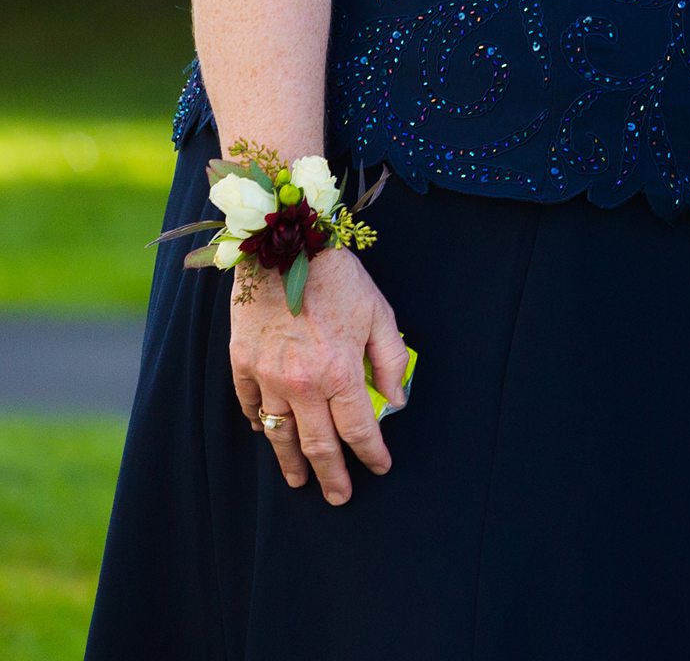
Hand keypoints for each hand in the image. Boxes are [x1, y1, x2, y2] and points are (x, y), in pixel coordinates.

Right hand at [228, 248, 409, 502]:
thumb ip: (390, 361)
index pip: (358, 428)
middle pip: (318, 444)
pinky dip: (260, 425)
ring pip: (280, 434)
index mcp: (339, 372)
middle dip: (332, 475)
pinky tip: (270, 435)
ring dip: (291, 463)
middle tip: (339, 497)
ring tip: (300, 482)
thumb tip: (396, 401)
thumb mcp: (380, 313)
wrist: (283, 246)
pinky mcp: (240, 365)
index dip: (370, 453)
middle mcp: (301, 383)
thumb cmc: (338, 278)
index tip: (379, 468)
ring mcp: (266, 377)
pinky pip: (250, 406)